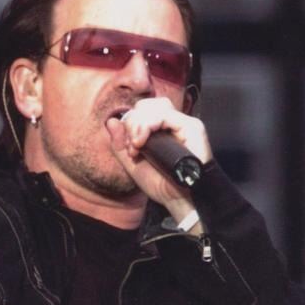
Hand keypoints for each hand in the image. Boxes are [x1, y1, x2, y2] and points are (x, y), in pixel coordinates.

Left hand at [106, 98, 212, 223]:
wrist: (177, 199)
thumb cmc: (160, 184)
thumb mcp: (132, 164)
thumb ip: (120, 144)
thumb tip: (112, 121)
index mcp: (161, 129)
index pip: (142, 111)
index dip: (130, 124)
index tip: (129, 147)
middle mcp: (173, 124)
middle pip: (148, 105)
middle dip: (133, 122)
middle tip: (132, 145)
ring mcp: (183, 124)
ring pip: (156, 107)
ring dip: (139, 124)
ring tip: (137, 145)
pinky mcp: (192, 127)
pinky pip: (166, 115)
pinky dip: (149, 125)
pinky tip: (142, 142)